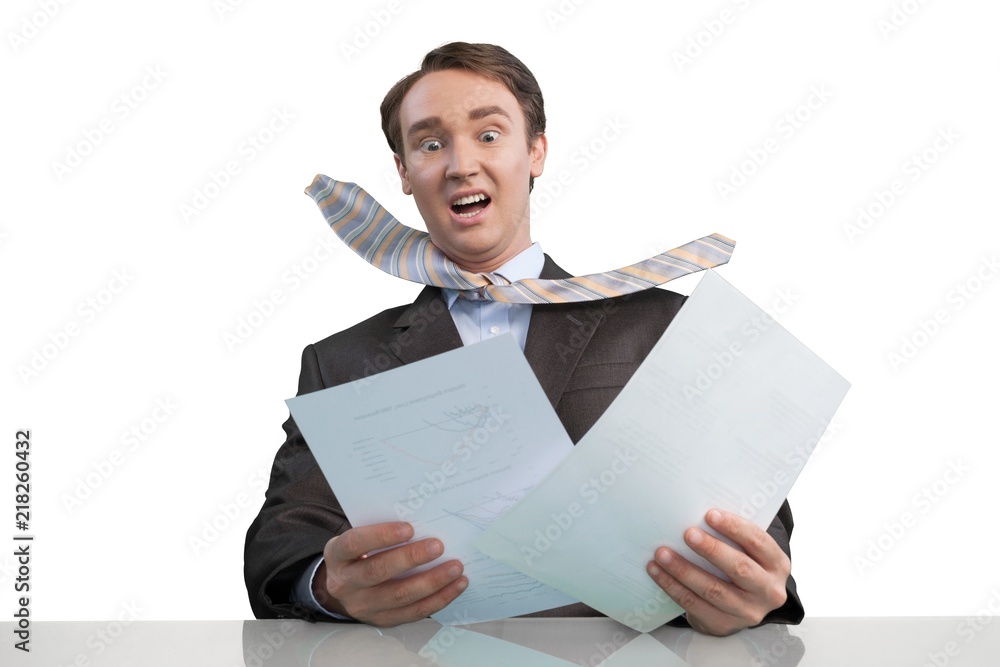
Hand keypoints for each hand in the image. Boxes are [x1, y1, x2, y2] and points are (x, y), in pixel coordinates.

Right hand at [313, 522, 467, 626]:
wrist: (347, 587)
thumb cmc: (361, 552)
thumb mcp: (360, 537)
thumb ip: (380, 530)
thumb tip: (422, 519)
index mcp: (337, 556)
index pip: (355, 544)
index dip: (381, 536)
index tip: (409, 528)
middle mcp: (345, 584)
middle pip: (379, 572)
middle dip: (411, 558)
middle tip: (438, 546)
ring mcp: (363, 607)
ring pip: (400, 596)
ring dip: (432, 581)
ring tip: (455, 567)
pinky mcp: (383, 621)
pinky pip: (414, 613)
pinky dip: (439, 599)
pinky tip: (456, 585)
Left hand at [646, 509, 789, 635]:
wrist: (741, 606)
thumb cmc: (740, 565)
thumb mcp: (747, 551)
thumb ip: (733, 536)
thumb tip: (696, 511)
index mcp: (777, 565)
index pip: (758, 541)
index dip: (734, 527)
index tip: (709, 514)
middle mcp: (768, 591)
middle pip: (739, 568)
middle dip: (711, 549)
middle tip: (687, 533)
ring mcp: (747, 612)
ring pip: (713, 589)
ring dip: (684, 569)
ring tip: (662, 553)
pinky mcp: (724, 625)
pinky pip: (694, 604)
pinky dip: (672, 586)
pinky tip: (657, 571)